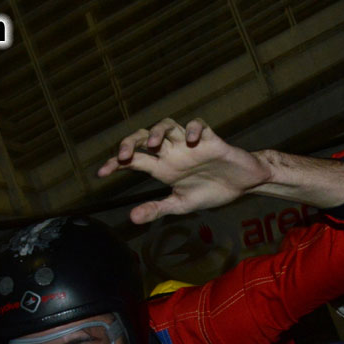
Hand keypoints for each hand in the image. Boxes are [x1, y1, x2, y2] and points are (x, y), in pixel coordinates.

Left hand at [97, 118, 271, 223]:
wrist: (243, 185)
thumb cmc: (211, 190)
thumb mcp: (180, 205)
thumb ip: (157, 208)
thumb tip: (131, 218)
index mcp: (164, 167)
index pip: (134, 160)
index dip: (116, 163)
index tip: (101, 174)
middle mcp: (173, 152)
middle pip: (145, 137)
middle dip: (131, 142)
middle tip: (124, 156)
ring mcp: (191, 144)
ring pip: (168, 125)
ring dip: (158, 131)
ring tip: (153, 144)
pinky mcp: (212, 140)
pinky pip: (199, 126)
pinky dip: (193, 129)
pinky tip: (191, 140)